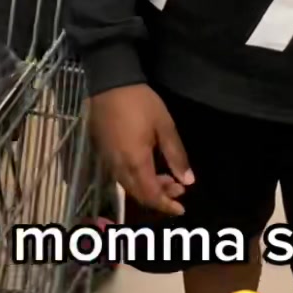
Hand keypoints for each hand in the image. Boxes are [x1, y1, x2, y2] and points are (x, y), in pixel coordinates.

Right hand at [90, 83, 194, 215]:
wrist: (109, 83)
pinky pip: (121, 176)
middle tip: (178, 189)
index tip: (181, 208)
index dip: (166, 205)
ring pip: (129, 186)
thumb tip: (188, 180)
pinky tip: (148, 170)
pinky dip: (137, 180)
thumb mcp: (165, 126)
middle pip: (138, 194)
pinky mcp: (104, 153)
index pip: (151, 194)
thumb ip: (176, 156)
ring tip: (167, 178)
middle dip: (159, 198)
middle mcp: (119, 167)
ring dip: (148, 189)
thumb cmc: (140, 103)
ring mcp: (109, 161)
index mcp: (135, 162)